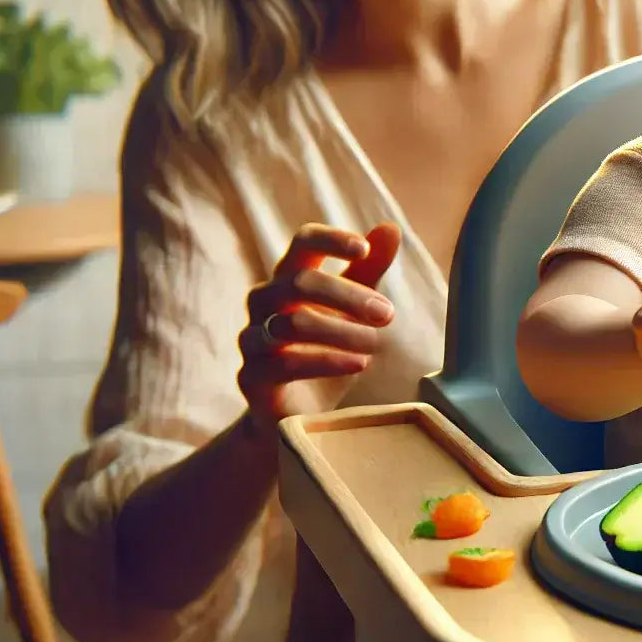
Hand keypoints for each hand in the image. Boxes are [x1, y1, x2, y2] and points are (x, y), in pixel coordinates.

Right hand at [237, 222, 400, 431]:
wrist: (295, 413)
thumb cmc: (325, 351)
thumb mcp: (352, 310)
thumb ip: (368, 271)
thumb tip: (390, 228)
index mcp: (288, 279)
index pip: (303, 243)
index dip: (330, 240)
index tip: (364, 249)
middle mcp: (264, 302)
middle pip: (299, 282)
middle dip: (348, 296)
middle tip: (387, 315)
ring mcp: (253, 338)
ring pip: (293, 323)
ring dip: (341, 332)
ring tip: (375, 344)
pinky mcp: (251, 376)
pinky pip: (286, 363)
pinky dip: (327, 361)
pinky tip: (358, 364)